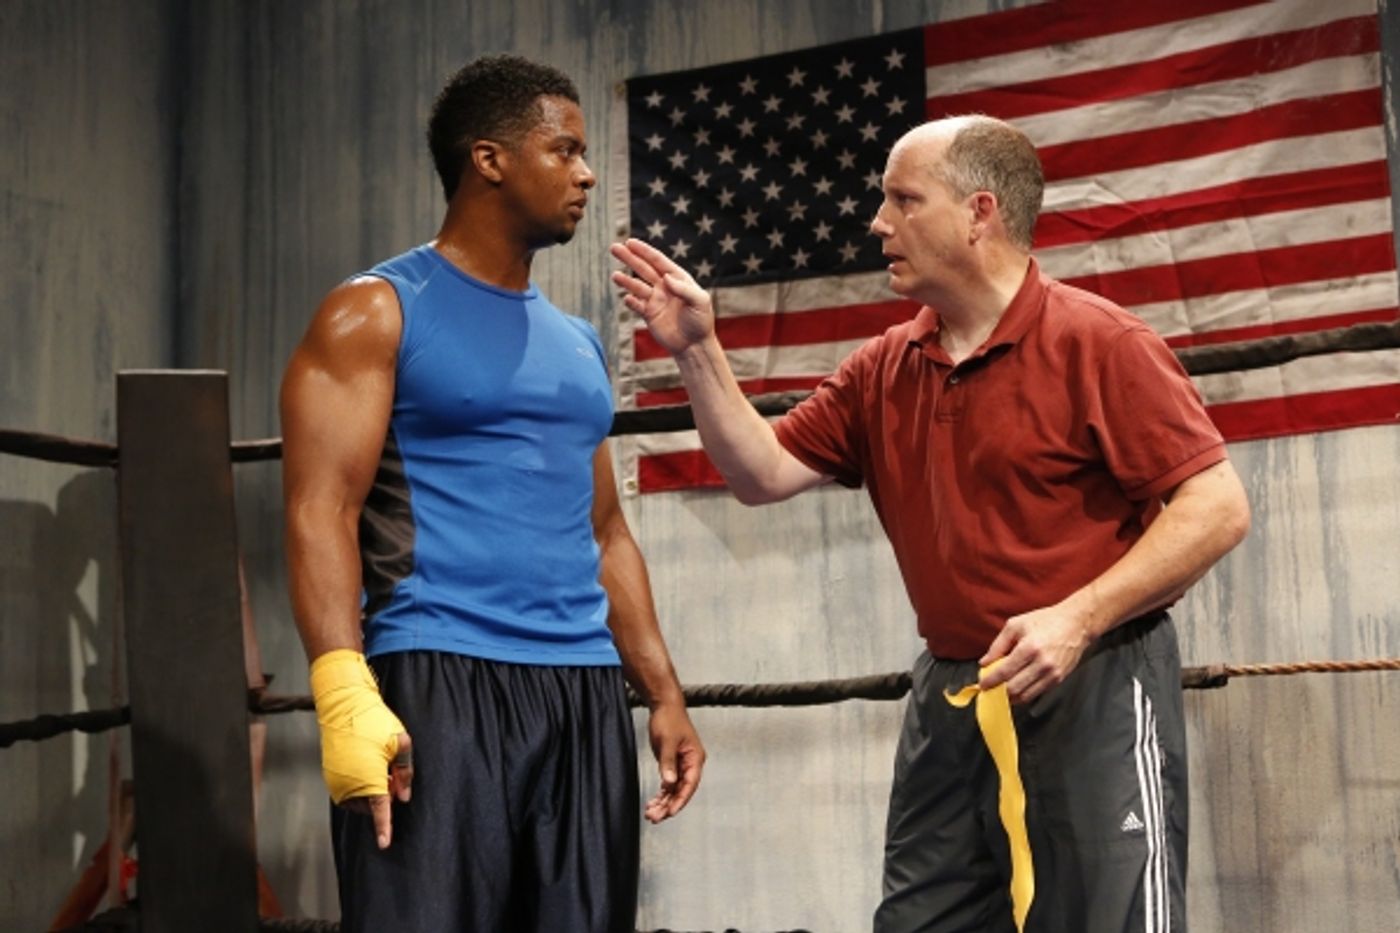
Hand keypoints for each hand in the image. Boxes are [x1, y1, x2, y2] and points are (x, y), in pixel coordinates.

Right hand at [309, 650, 415, 848]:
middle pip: (372, 805)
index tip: (385, 844)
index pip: (381, 811)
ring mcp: (336, 781)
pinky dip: (361, 786)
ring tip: (381, 766)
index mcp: (369, 779)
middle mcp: (349, 784)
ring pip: (360, 800)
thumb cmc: (374, 721)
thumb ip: (405, 773)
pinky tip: (369, 766)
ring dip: (372, 791)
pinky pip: (348, 791)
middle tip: (393, 774)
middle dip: (385, 796)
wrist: (343, 704)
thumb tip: (403, 797)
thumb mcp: (401, 743)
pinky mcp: (329, 775)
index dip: (384, 828)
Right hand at [610, 238, 715, 354]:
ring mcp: (656, 300)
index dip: (644, 251)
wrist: (695, 346)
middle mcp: (665, 287)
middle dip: (629, 258)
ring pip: (637, 286)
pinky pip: (636, 305)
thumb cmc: (701, 322)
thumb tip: (666, 278)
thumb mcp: (699, 302)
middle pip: (643, 269)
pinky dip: (631, 301)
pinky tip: (627, 298)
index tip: (630, 242)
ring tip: (615, 276)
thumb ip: (683, 289)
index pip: (658, 261)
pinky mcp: (649, 315)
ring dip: (625, 281)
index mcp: (677, 279)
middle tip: (614, 247)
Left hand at [644, 702, 704, 822]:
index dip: (681, 801)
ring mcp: (681, 766)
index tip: (670, 813)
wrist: (664, 706)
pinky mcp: (672, 765)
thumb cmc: (669, 719)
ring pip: (674, 790)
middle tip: (654, 817)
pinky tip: (652, 803)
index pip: (690, 785)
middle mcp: (691, 764)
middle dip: (668, 805)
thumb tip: (669, 783)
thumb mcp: (667, 741)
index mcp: (695, 759)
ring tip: (651, 814)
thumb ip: (668, 763)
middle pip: (681, 791)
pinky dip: (661, 794)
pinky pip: (668, 784)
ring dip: (663, 802)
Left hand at [978, 603, 1094, 703]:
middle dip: (998, 692)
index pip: (1005, 672)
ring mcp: (1052, 674)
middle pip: (1014, 688)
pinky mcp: (1059, 679)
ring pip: (1025, 695)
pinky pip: (1037, 693)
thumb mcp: (1016, 625)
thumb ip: (998, 645)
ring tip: (1000, 692)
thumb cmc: (1045, 621)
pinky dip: (1023, 695)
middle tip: (989, 690)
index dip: (990, 681)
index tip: (982, 685)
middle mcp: (1042, 664)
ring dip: (1010, 697)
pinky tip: (1015, 689)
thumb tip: (985, 663)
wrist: (1076, 624)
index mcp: (1029, 648)